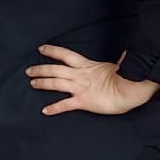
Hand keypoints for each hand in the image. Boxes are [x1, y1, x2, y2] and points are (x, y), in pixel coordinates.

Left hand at [26, 46, 159, 115]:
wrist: (130, 89)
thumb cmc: (127, 78)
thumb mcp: (118, 66)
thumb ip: (115, 60)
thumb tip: (124, 54)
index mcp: (87, 65)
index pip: (65, 55)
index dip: (52, 51)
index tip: (41, 48)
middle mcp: (80, 75)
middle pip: (55, 69)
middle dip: (41, 69)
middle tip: (29, 70)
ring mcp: (80, 88)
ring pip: (56, 83)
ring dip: (42, 83)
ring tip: (32, 84)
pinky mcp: (83, 101)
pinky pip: (65, 105)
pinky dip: (54, 108)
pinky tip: (45, 111)